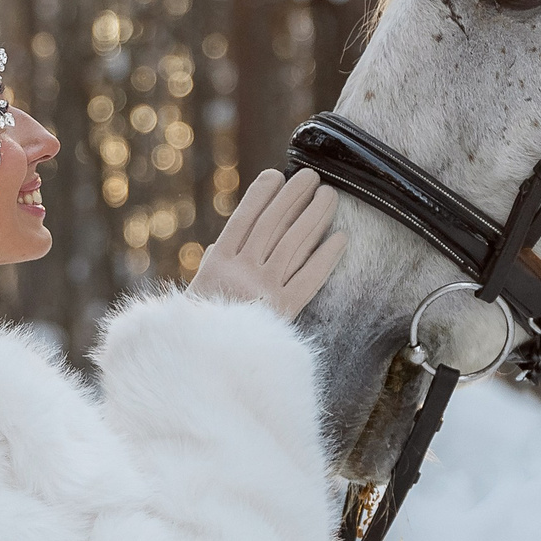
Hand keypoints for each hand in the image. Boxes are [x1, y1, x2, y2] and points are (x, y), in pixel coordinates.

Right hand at [191, 169, 345, 321]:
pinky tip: (341, 237)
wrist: (207, 366)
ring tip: (329, 196)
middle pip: (272, 226)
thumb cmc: (204, 327)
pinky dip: (326, 257)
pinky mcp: (284, 311)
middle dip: (293, 198)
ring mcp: (262, 291)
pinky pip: (310, 278)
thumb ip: (215, 263)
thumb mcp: (200, 291)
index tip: (276, 174)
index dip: (260, 196)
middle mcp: (240, 274)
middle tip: (311, 177)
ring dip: (314, 217)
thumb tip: (223, 241)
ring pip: (293, 245)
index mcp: (217, 265)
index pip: (242, 220)